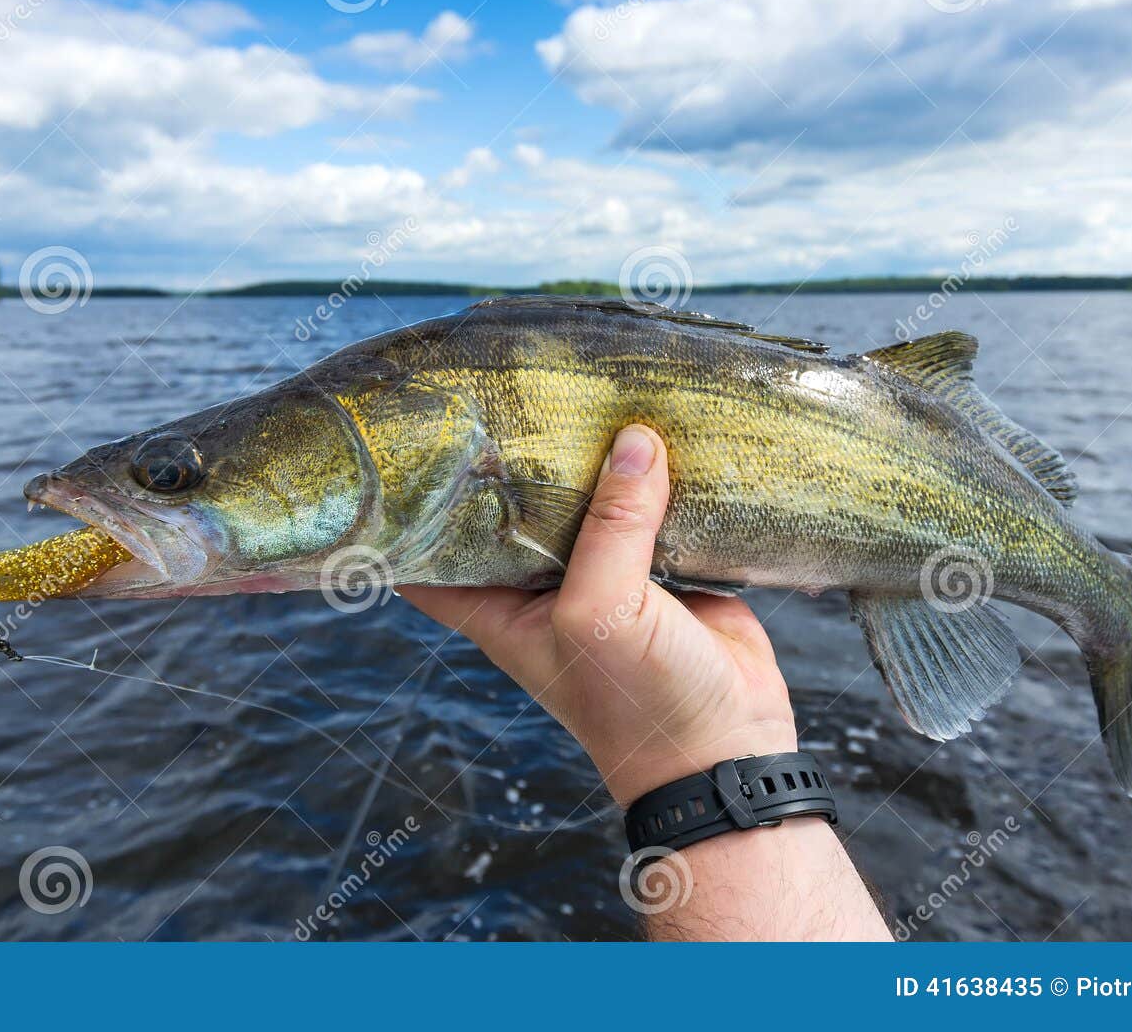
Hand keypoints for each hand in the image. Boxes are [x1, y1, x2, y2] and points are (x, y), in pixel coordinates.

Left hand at [401, 424, 799, 807]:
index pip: (433, 552)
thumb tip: (635, 441)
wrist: (725, 749)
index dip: (416, 506)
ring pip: (591, 500)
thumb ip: (612, 526)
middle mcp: (545, 584)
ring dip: (596, 458)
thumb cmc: (637, 702)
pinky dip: (660, 477)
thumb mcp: (600, 612)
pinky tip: (661, 425)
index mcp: (499, 604)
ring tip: (590, 386)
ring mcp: (606, 573)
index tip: (407, 442)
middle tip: (511, 383)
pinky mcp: (664, 566)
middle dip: (518, 457)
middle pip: (518, 507)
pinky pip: (655, 509)